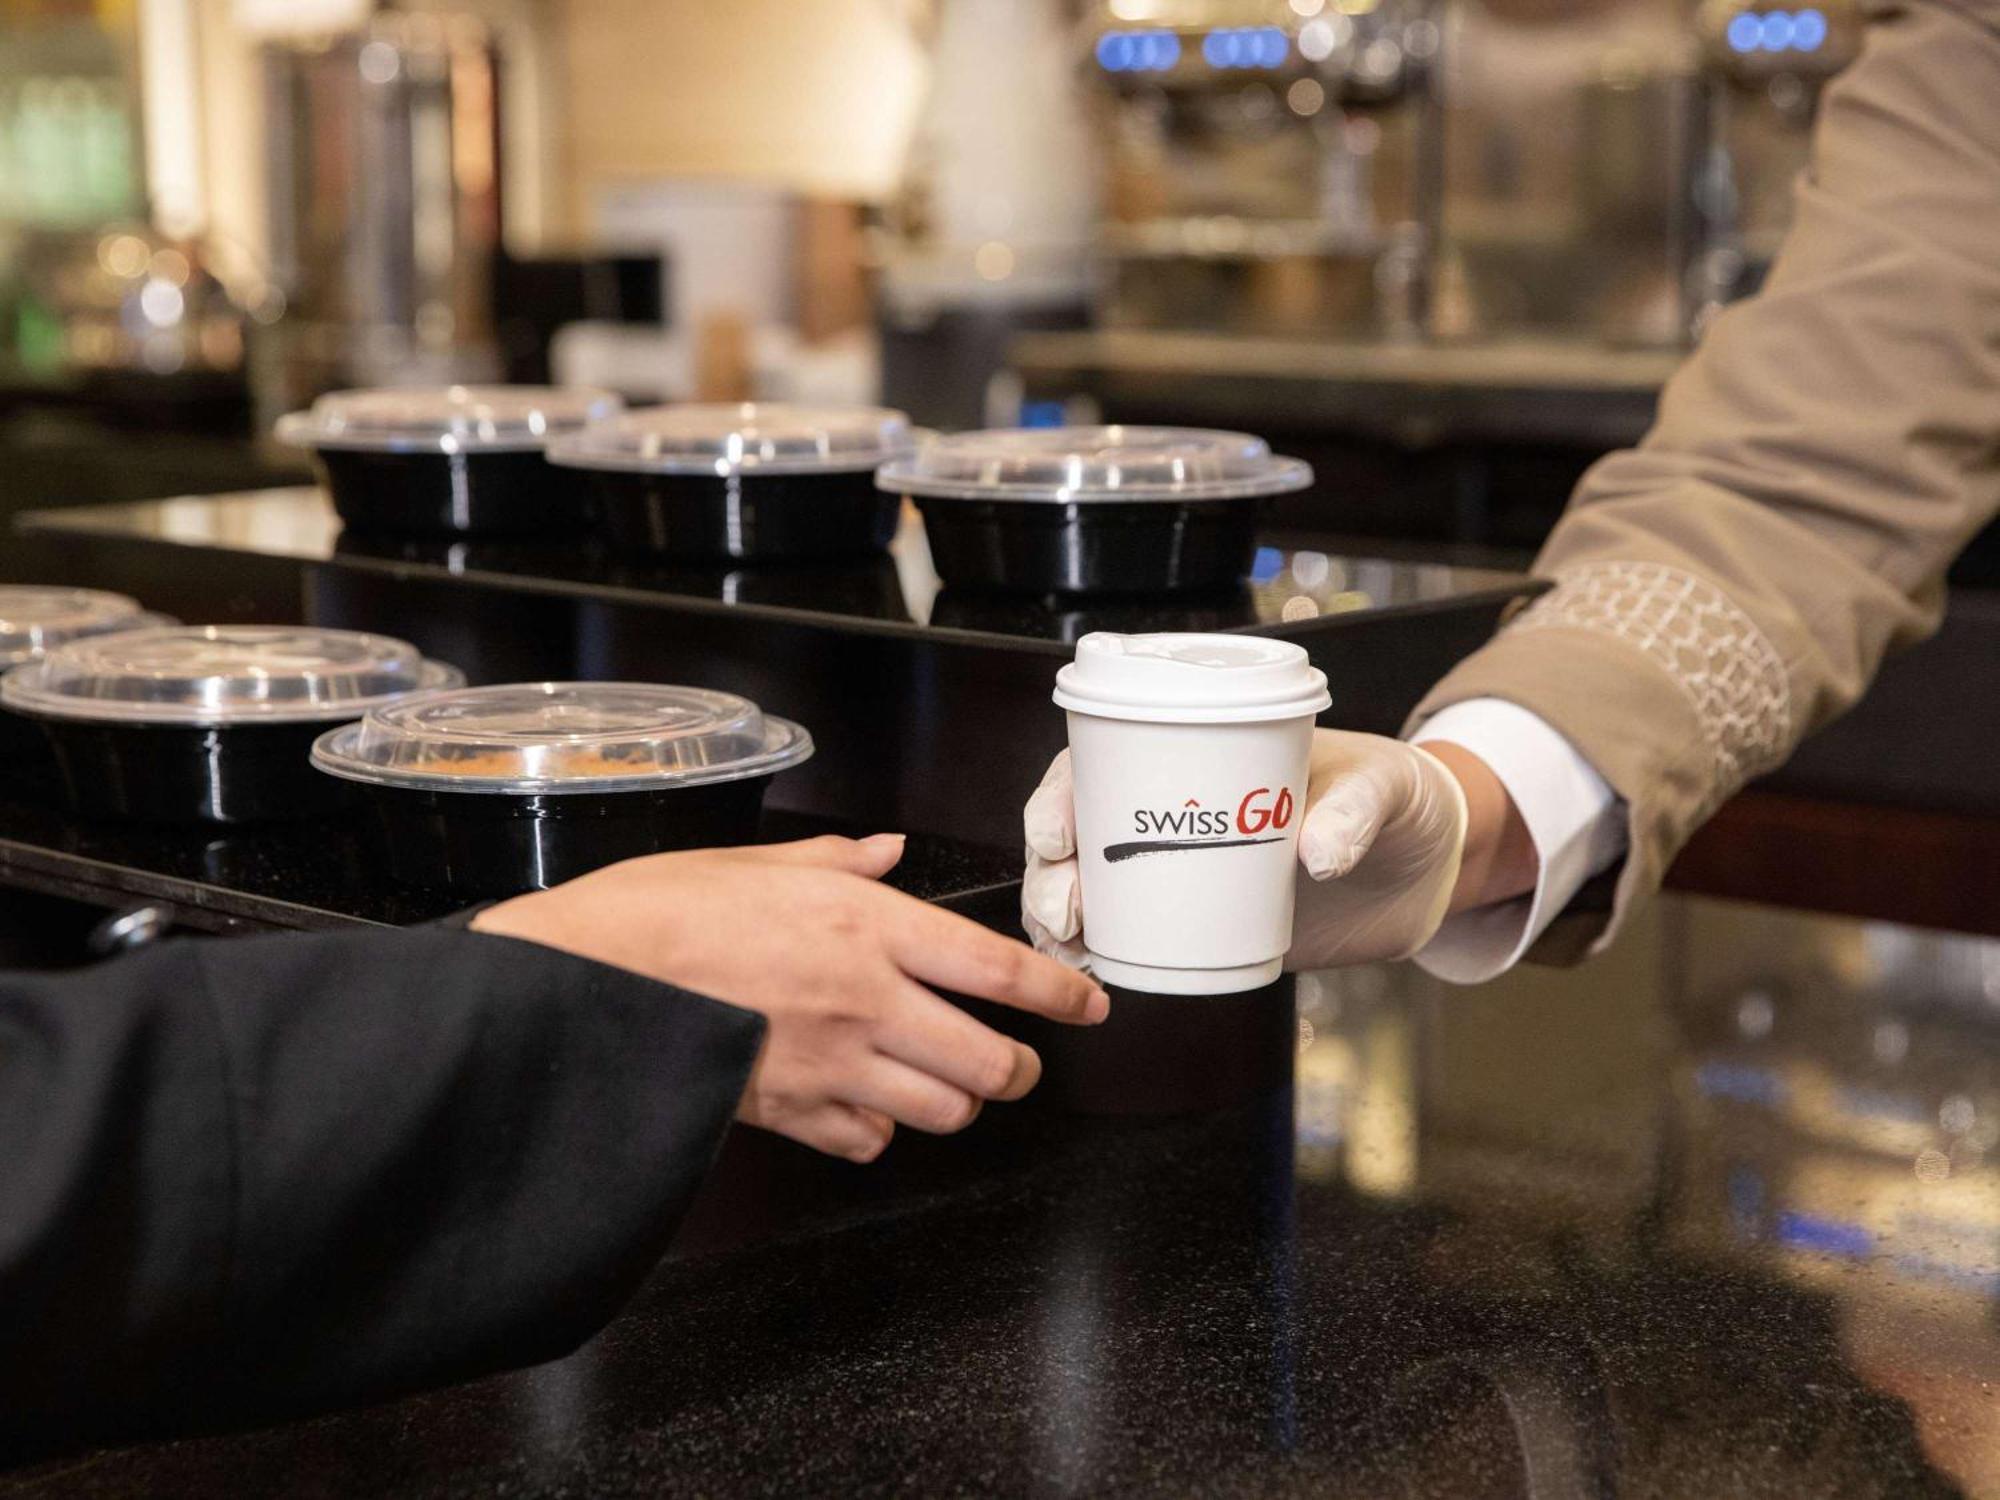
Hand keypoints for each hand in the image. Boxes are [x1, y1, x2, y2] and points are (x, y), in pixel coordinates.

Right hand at [474, 835, 1108, 1162]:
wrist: (590, 983)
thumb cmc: (664, 911)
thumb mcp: (760, 862)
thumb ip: (840, 861)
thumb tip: (886, 850)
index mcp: (869, 927)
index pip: (1001, 970)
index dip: (1063, 994)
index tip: (1090, 1005)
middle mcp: (867, 1001)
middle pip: (990, 1064)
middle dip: (1019, 1071)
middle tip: (1017, 1065)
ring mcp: (833, 1066)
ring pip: (942, 1113)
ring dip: (955, 1104)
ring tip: (945, 1086)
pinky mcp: (792, 1115)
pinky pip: (868, 1143)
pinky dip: (876, 1133)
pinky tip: (862, 1106)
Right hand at [1025, 732, 1527, 971]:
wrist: (1427, 869)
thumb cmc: (1397, 797)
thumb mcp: (1383, 785)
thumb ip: (1354, 809)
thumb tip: (1319, 852)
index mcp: (1202, 755)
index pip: (1103, 761)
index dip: (1062, 793)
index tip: (1058, 832)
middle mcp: (1176, 810)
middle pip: (1079, 832)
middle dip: (1050, 871)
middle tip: (1066, 906)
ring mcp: (1183, 871)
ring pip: (1090, 887)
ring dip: (1059, 915)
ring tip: (1066, 945)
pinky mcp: (1202, 924)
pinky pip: (1129, 936)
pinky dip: (1095, 953)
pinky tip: (1081, 971)